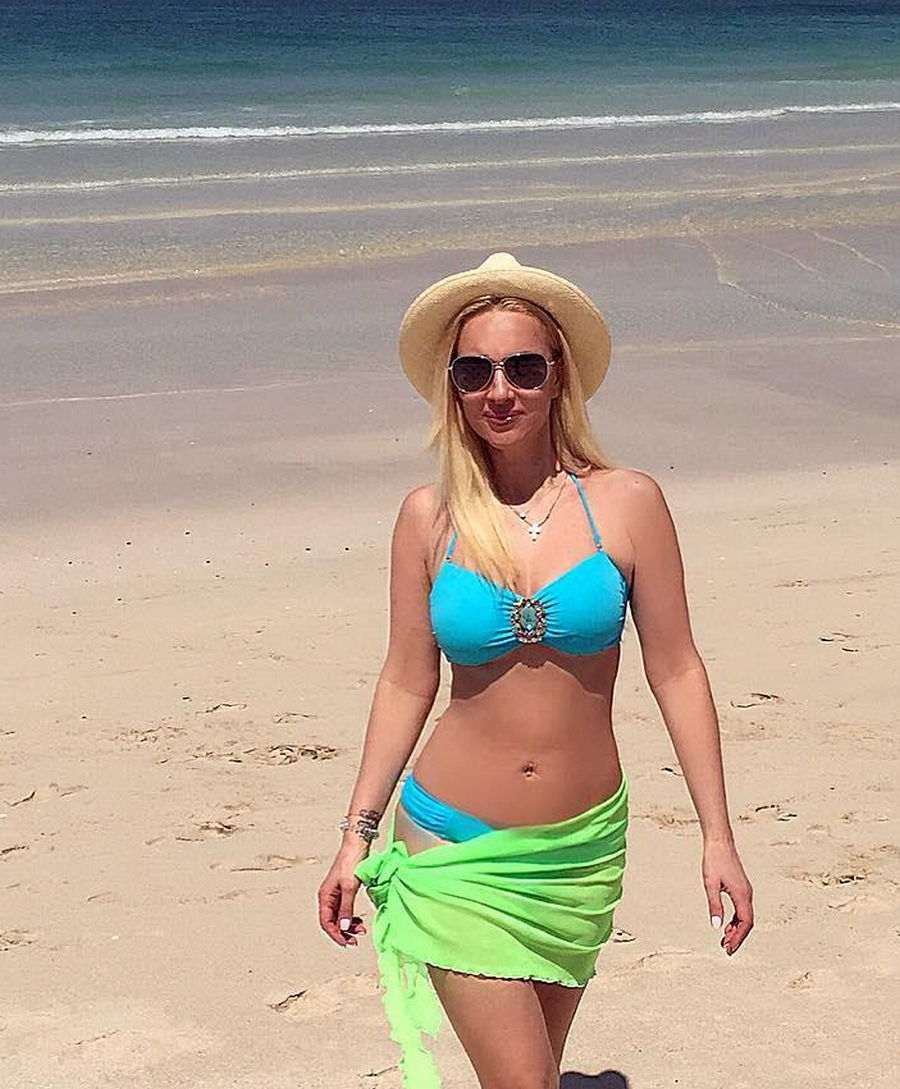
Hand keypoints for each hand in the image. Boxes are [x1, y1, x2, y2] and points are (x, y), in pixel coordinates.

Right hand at [317, 846, 368, 947]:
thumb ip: (347, 909)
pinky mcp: (344, 891)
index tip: (347, 943)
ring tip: (362, 930)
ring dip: (349, 926)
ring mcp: (336, 894)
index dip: (336, 935)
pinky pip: (345, 910)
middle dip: (343, 933)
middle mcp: (328, 897)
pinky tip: (360, 921)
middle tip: (356, 941)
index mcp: (325, 896)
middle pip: (332, 922)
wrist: (357, 844)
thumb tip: (344, 928)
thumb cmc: (351, 862)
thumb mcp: (349, 887)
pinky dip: (352, 917)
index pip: (326, 923)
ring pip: (339, 917)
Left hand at [702, 839, 752, 954]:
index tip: (729, 948)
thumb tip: (717, 926)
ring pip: (746, 916)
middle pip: (747, 922)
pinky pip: (743, 909)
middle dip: (738, 937)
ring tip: (725, 940)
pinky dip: (737, 920)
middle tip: (726, 948)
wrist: (719, 842)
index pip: (745, 923)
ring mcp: (745, 890)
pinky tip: (727, 924)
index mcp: (742, 895)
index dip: (738, 938)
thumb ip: (715, 905)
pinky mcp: (741, 887)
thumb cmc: (714, 860)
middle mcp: (747, 894)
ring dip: (737, 929)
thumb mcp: (710, 884)